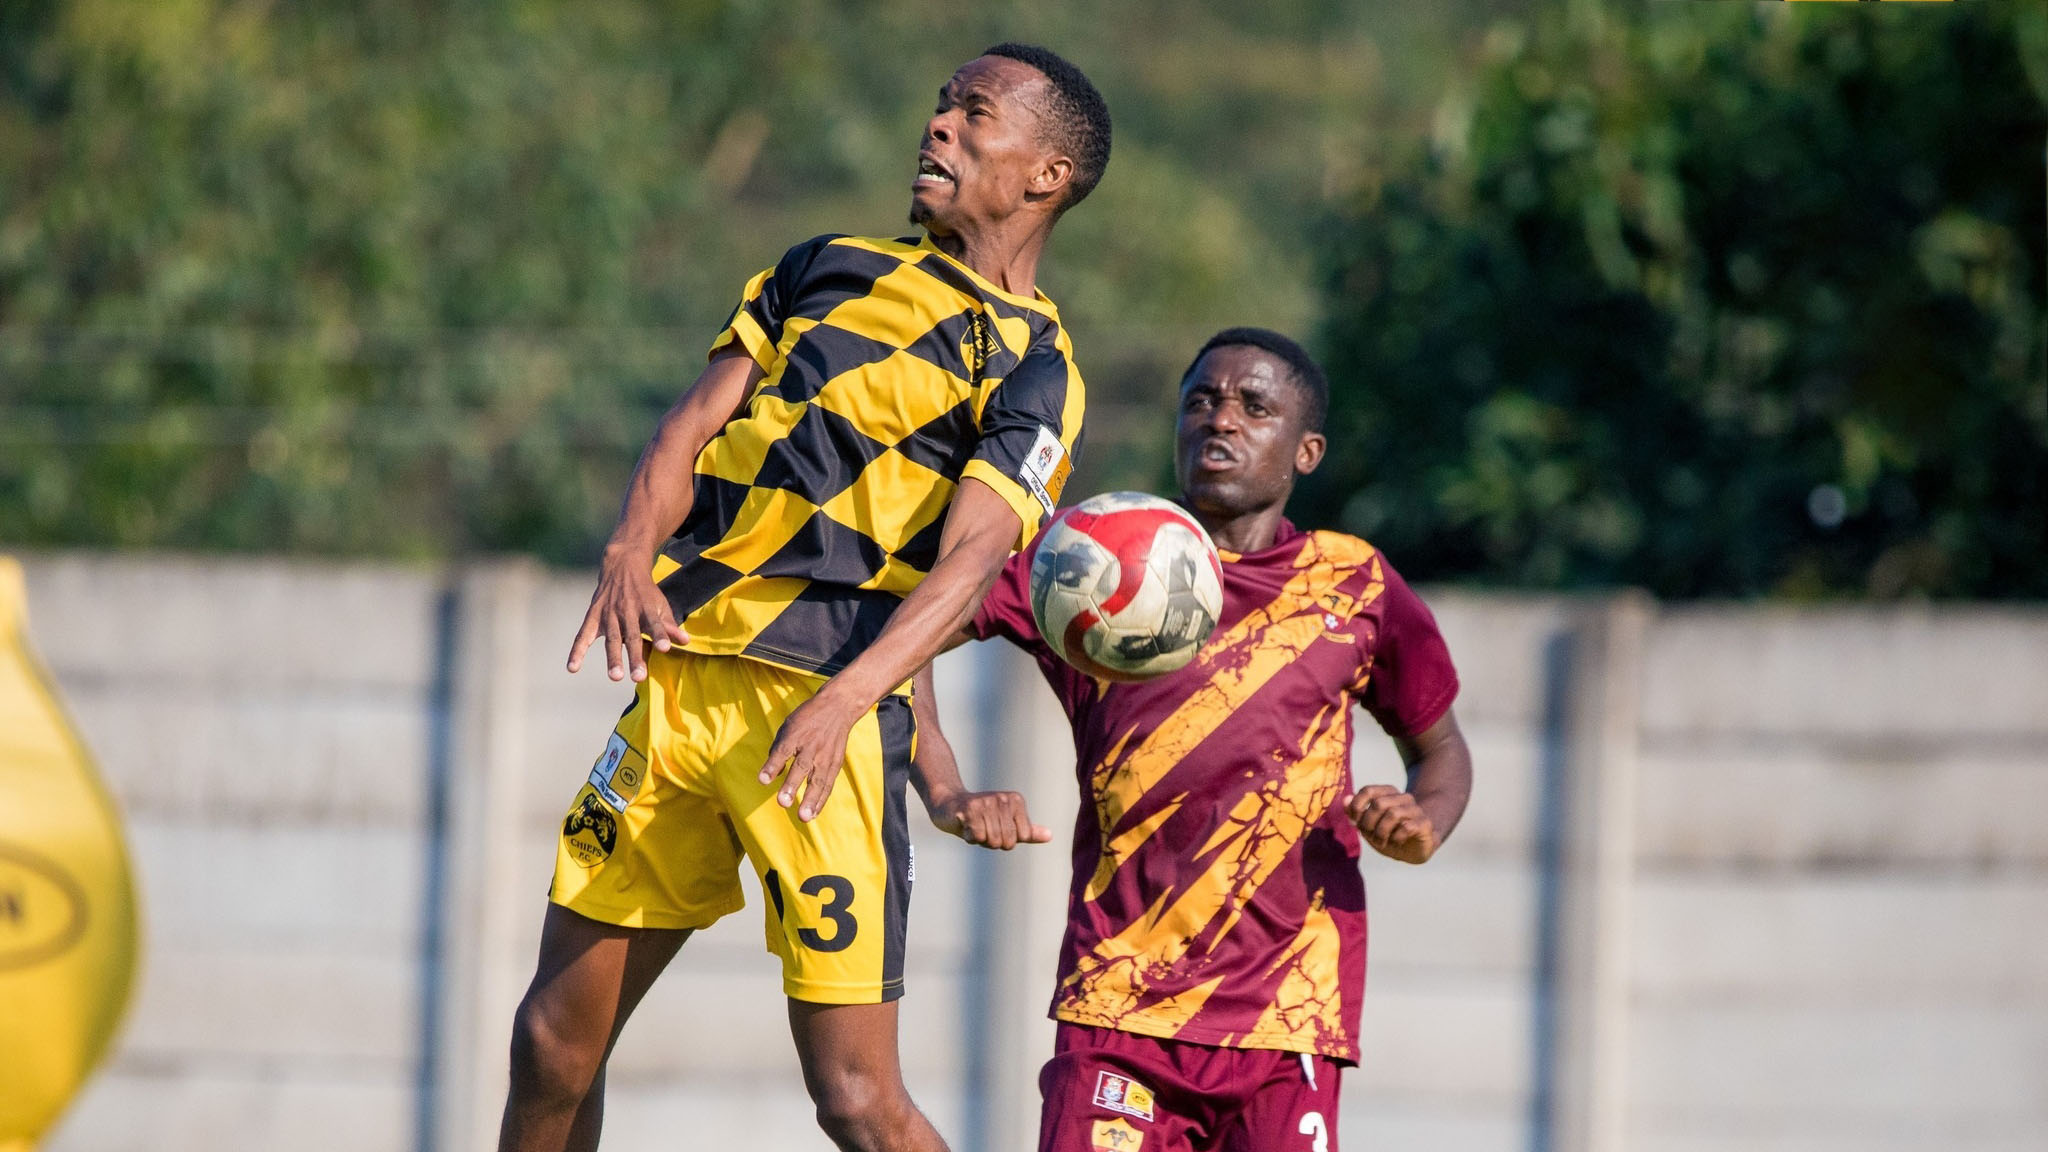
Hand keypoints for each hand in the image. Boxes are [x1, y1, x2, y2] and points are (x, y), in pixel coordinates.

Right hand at [567, 546, 688, 681]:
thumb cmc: (645, 592)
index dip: (660, 635)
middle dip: (635, 657)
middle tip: (638, 677)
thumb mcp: (659, 604)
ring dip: (613, 658)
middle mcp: (627, 611)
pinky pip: (583, 636)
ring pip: (611, 639)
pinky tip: (572, 668)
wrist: (622, 566)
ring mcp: (608, 614)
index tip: (665, 648)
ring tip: (616, 677)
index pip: (654, 623)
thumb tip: (686, 642)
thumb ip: (669, 625)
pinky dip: (577, 651)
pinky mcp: (593, 616)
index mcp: (645, 608)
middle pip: (631, 636)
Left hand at [759, 686, 864, 820]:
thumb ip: (778, 750)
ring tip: (803, 817)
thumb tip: (770, 776)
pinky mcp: (835, 763)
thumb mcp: (789, 726)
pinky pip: (827, 784)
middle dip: (792, 785)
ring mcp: (825, 756)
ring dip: (810, 800)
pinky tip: (812, 814)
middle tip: (782, 802)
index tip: (763, 780)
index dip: (772, 765)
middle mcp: (811, 746)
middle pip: (801, 767)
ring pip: (818, 780)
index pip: (783, 750)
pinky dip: (820, 800)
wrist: (838, 707)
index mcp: (796, 734)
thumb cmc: (807, 719)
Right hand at [929, 790, 1050, 849]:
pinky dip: (969, 837)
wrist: (948, 805)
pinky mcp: (970, 808)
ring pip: (992, 841)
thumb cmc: (980, 818)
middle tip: (982, 827)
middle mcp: (1003, 798)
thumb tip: (1050, 836)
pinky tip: (964, 825)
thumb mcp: (1007, 824)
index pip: (1021, 837)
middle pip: (1007, 842)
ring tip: (973, 825)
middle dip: (992, 842)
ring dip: (980, 840)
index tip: (995, 827)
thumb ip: (1028, 831)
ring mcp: (986, 802)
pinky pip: (977, 837)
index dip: (1006, 840)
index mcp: (1016, 800)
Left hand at [1347, 785, 1440, 864]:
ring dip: (1381, 832)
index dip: (1357, 806)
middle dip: (1369, 823)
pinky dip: (1396, 838)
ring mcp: (1415, 810)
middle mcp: (1403, 798)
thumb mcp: (1368, 825)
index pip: (1368, 790)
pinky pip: (1406, 827)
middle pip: (1379, 804)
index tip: (1354, 822)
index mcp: (1388, 793)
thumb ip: (1356, 812)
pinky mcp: (1424, 823)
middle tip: (1369, 836)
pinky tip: (1396, 842)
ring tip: (1381, 842)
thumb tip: (1345, 799)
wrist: (1416, 849)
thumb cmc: (1390, 834)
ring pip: (1393, 814)